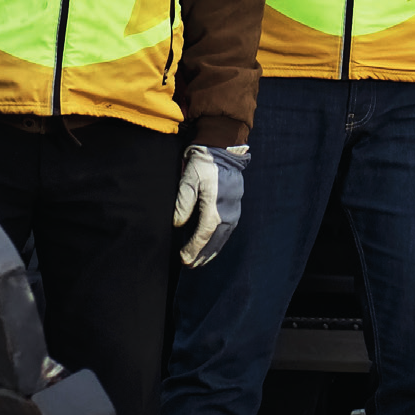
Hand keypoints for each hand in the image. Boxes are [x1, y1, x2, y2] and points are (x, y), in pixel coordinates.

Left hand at [175, 143, 247, 267]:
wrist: (223, 148)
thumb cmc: (203, 163)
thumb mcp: (188, 179)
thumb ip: (183, 203)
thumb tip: (178, 225)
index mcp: (216, 206)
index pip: (203, 235)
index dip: (193, 249)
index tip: (183, 259)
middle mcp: (229, 211)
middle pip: (216, 240)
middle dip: (203, 255)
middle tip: (190, 266)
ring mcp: (235, 208)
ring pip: (224, 236)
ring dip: (212, 250)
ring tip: (201, 261)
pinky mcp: (236, 205)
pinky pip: (228, 229)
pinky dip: (219, 240)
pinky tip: (212, 244)